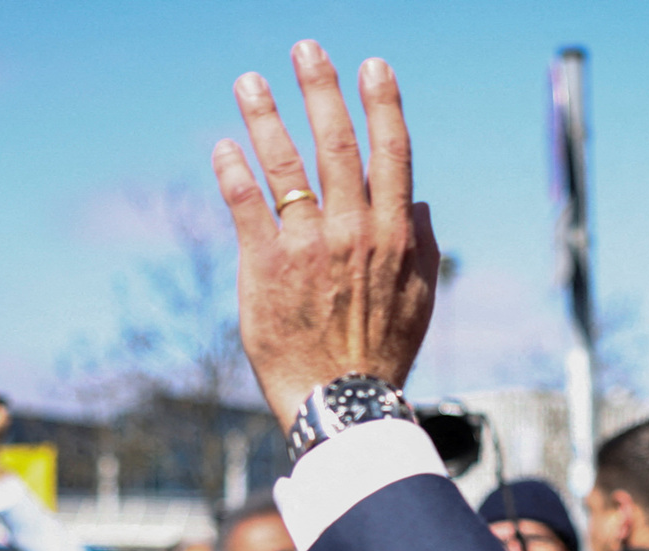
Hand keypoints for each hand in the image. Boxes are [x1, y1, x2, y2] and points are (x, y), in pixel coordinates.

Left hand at [212, 41, 438, 429]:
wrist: (342, 402)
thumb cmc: (383, 354)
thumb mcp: (420, 302)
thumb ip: (424, 249)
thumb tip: (420, 205)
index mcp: (394, 237)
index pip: (392, 155)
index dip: (383, 105)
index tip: (373, 67)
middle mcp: (353, 232)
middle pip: (337, 145)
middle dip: (321, 91)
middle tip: (306, 50)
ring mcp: (308, 246)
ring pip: (286, 166)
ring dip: (266, 117)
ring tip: (249, 82)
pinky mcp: (265, 265)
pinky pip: (247, 205)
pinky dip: (234, 171)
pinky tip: (224, 146)